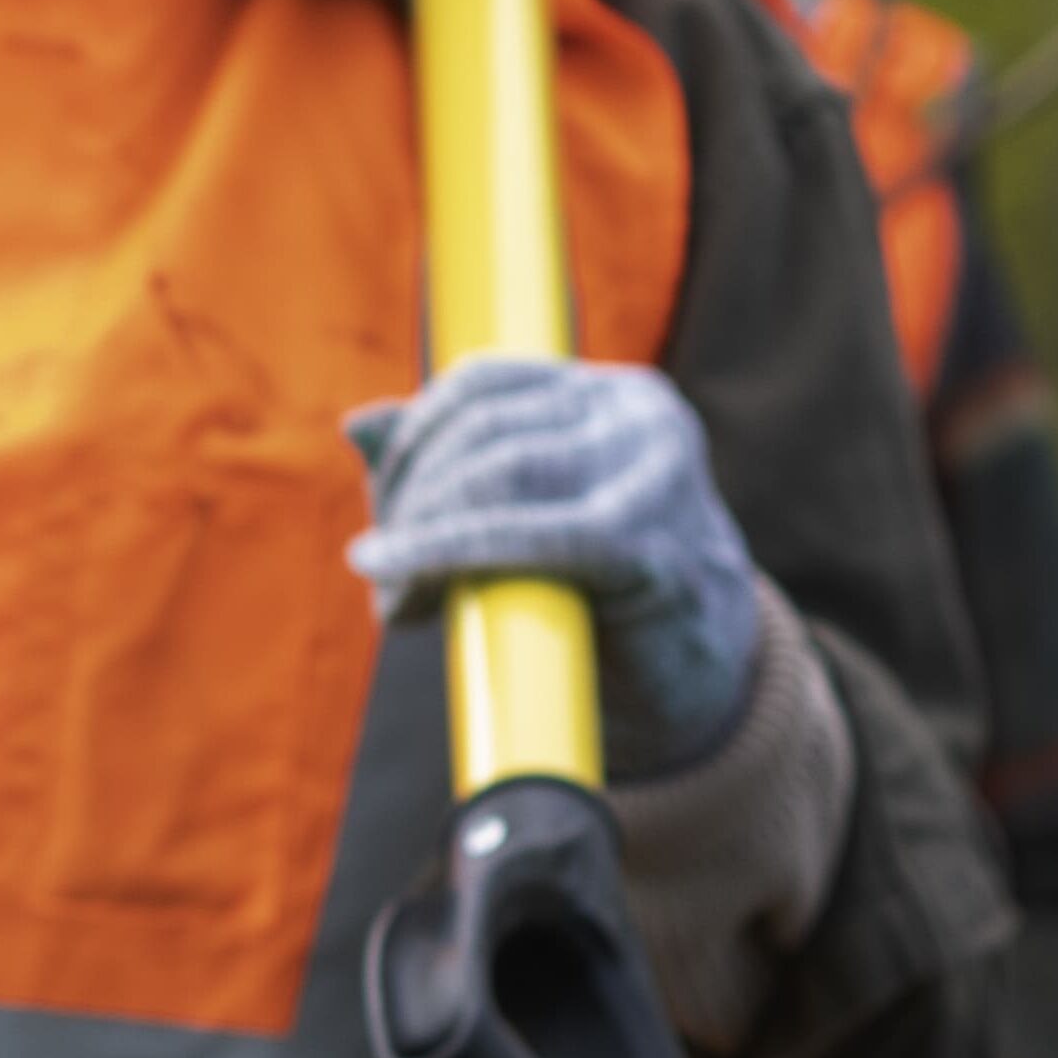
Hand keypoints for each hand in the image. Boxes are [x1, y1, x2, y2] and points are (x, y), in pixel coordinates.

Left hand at [342, 352, 766, 776]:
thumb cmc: (600, 586)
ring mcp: (655, 481)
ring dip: (418, 538)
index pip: (484, 384)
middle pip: (485, 433)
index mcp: (614, 395)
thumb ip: (454, 463)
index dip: (413, 437)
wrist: (699, 673)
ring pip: (499, 474)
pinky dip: (444, 558)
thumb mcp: (529, 510)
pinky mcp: (652, 554)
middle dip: (409, 496)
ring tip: (392, 599)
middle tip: (374, 567)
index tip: (378, 503)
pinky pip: (529, 540)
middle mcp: (640, 419)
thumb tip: (357, 425)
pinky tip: (398, 592)